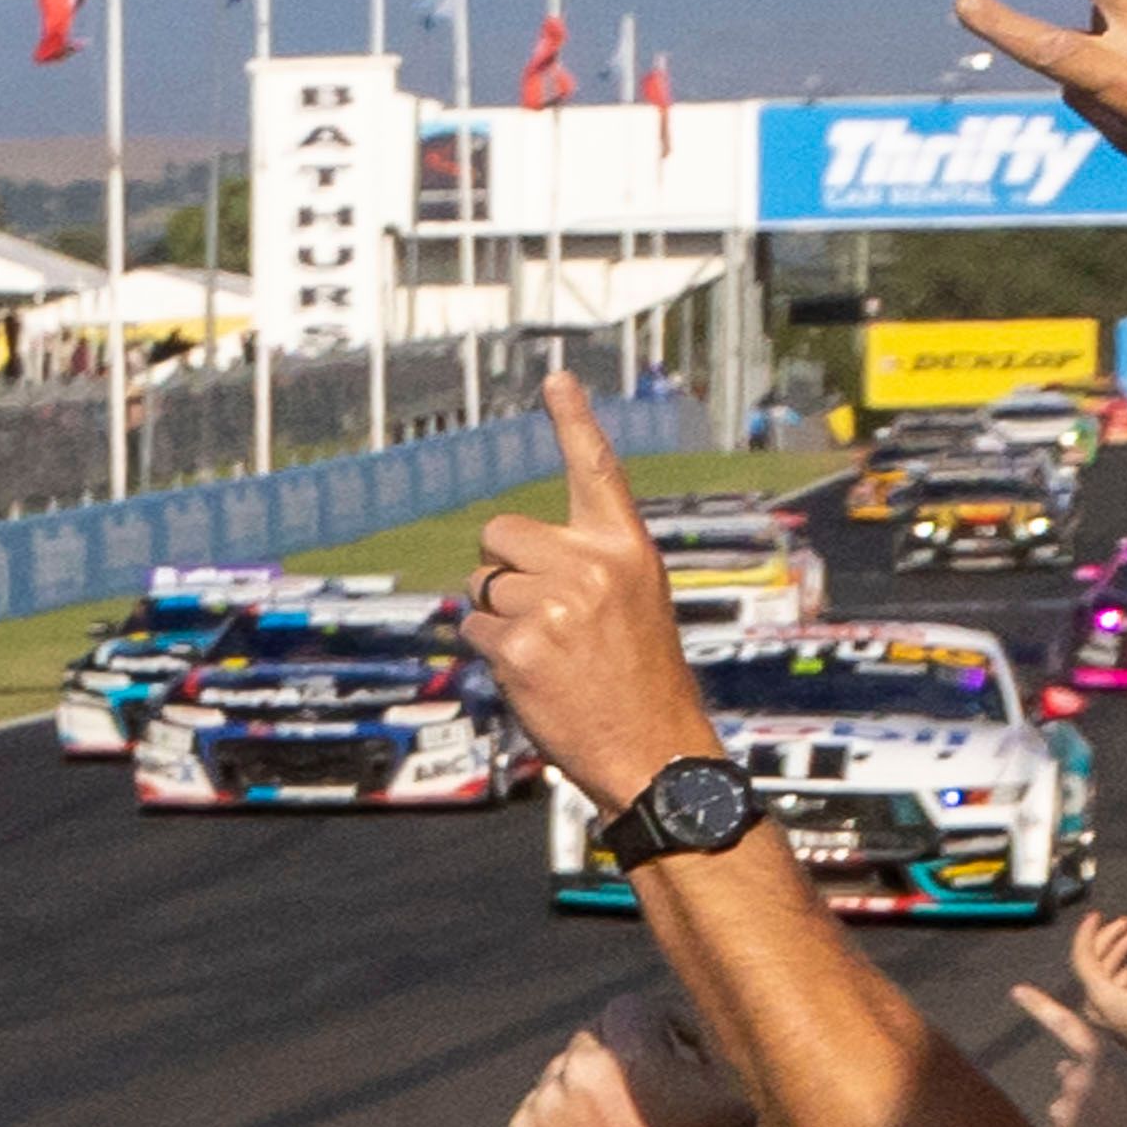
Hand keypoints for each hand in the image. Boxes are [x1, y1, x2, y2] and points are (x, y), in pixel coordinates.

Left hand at [460, 372, 726, 813]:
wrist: (654, 748)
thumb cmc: (639, 678)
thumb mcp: (635, 601)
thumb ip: (588, 563)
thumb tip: (511, 551)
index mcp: (627, 547)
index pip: (595, 469)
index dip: (572, 421)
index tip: (555, 378)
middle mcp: (591, 565)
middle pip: (500, 532)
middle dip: (503, 567)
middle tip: (540, 613)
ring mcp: (554, 604)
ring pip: (482, 584)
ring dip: (498, 616)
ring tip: (547, 652)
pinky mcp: (519, 645)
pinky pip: (472, 627)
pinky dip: (488, 651)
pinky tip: (530, 674)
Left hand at [515, 990, 760, 1126]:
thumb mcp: (723, 1088)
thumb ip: (690, 1045)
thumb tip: (666, 1029)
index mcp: (630, 1054)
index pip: (629, 1007)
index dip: (658, 1022)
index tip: (673, 1047)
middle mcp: (580, 1073)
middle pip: (595, 1037)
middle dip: (623, 1054)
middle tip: (647, 1087)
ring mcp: (548, 1105)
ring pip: (564, 1069)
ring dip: (589, 1084)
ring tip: (619, 1120)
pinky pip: (540, 1103)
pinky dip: (562, 1115)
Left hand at [1006, 983, 1126, 1126]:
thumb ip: (1100, 1064)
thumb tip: (1061, 1066)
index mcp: (1101, 1057)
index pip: (1066, 1024)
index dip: (1040, 1006)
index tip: (1016, 990)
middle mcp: (1077, 1078)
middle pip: (1071, 1076)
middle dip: (1086, 1086)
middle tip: (1117, 1104)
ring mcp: (1066, 1108)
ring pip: (1067, 1106)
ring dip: (1083, 1114)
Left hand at [1056, 909, 1126, 1072]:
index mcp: (1102, 998)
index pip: (1083, 958)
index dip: (1087, 933)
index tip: (1096, 914)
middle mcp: (1096, 1006)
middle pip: (1094, 962)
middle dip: (1111, 937)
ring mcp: (1105, 1012)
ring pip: (1106, 972)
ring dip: (1122, 950)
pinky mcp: (1117, 1016)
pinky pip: (1116, 983)